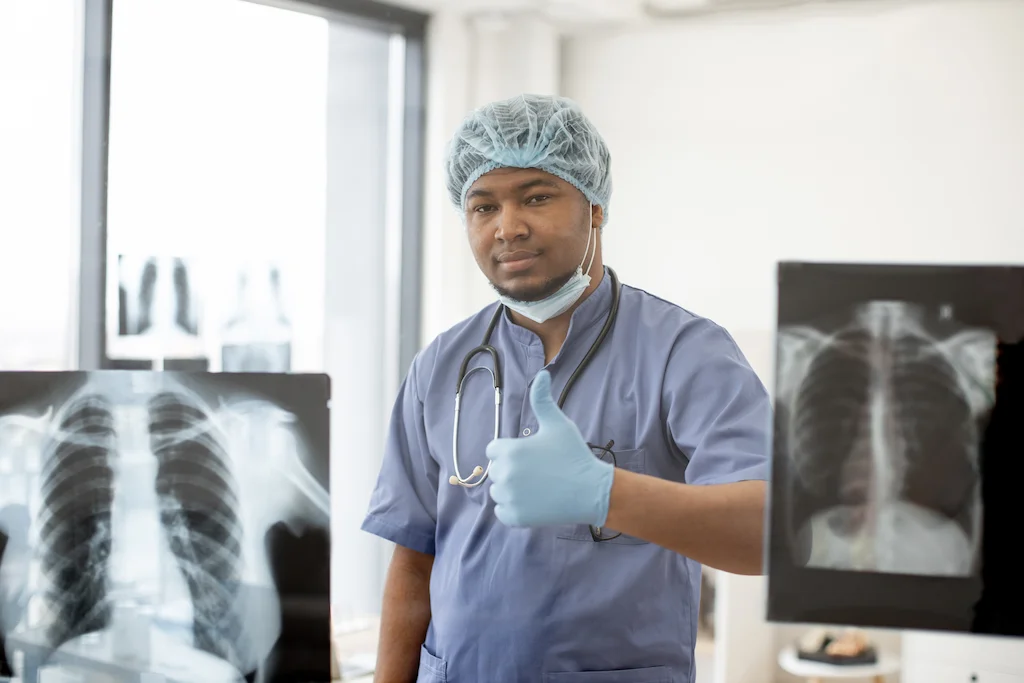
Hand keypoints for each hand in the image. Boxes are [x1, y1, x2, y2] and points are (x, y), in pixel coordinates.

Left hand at [485, 370, 613, 527]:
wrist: (592, 491)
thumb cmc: (575, 455)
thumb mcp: (558, 424)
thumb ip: (543, 400)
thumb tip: (542, 374)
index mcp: (509, 450)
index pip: (494, 450)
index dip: (511, 451)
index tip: (531, 455)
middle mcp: (504, 474)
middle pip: (496, 471)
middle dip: (512, 470)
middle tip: (539, 472)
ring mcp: (508, 498)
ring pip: (498, 492)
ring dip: (512, 491)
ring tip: (537, 487)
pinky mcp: (515, 518)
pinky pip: (502, 512)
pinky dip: (514, 510)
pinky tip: (534, 502)